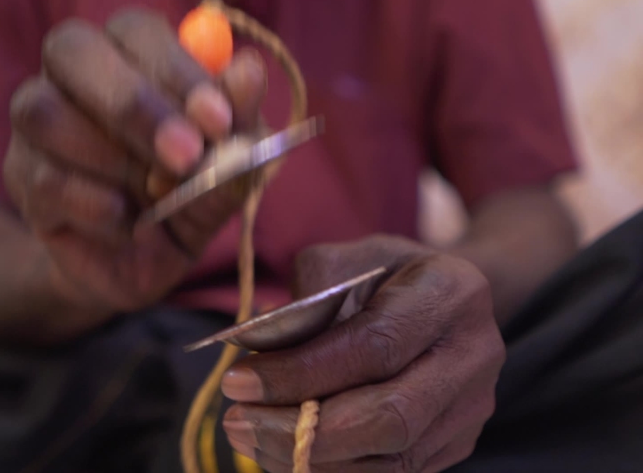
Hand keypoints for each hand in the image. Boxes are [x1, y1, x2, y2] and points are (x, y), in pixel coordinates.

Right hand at [3, 9, 266, 314]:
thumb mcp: (228, 170)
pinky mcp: (20, 176)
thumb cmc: (189, 198)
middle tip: (185, 155)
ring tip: (156, 196)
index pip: (138, 31)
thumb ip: (238, 124)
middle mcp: (73, 74)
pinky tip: (127, 222)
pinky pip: (43, 178)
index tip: (218, 121)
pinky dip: (94, 204)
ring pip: (45, 113)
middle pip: (71, 50)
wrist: (145, 264)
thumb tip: (248, 70)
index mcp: (130, 53)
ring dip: (113, 159)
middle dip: (132, 104)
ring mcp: (36, 123)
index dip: (177, 71)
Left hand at [220, 236, 505, 471]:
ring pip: (392, 461)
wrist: (446, 300)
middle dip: (303, 430)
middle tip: (237, 421)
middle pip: (391, 418)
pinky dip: (331, 471)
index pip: (373, 347)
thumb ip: (305, 300)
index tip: (238, 382)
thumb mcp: (345, 260)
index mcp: (449, 293)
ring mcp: (472, 409)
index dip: (301, 373)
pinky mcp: (457, 444)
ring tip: (249, 438)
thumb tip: (256, 353)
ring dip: (310, 461)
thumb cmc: (385, 274)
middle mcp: (473, 356)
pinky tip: (283, 453)